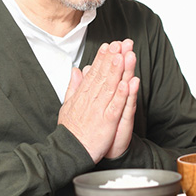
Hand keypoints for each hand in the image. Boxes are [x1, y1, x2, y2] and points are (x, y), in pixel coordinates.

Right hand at [58, 40, 139, 162]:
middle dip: (112, 58)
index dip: (102, 58)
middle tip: (119, 43)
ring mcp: (99, 110)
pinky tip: (127, 83)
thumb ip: (74, 86)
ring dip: (117, 71)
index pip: (94, 73)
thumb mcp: (68, 105)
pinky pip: (116, 106)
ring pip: (110, 87)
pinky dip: (122, 94)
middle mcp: (91, 99)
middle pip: (103, 76)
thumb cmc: (71, 130)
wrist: (69, 152)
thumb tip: (76, 70)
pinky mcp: (107, 122)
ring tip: (123, 55)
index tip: (109, 45)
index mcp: (83, 95)